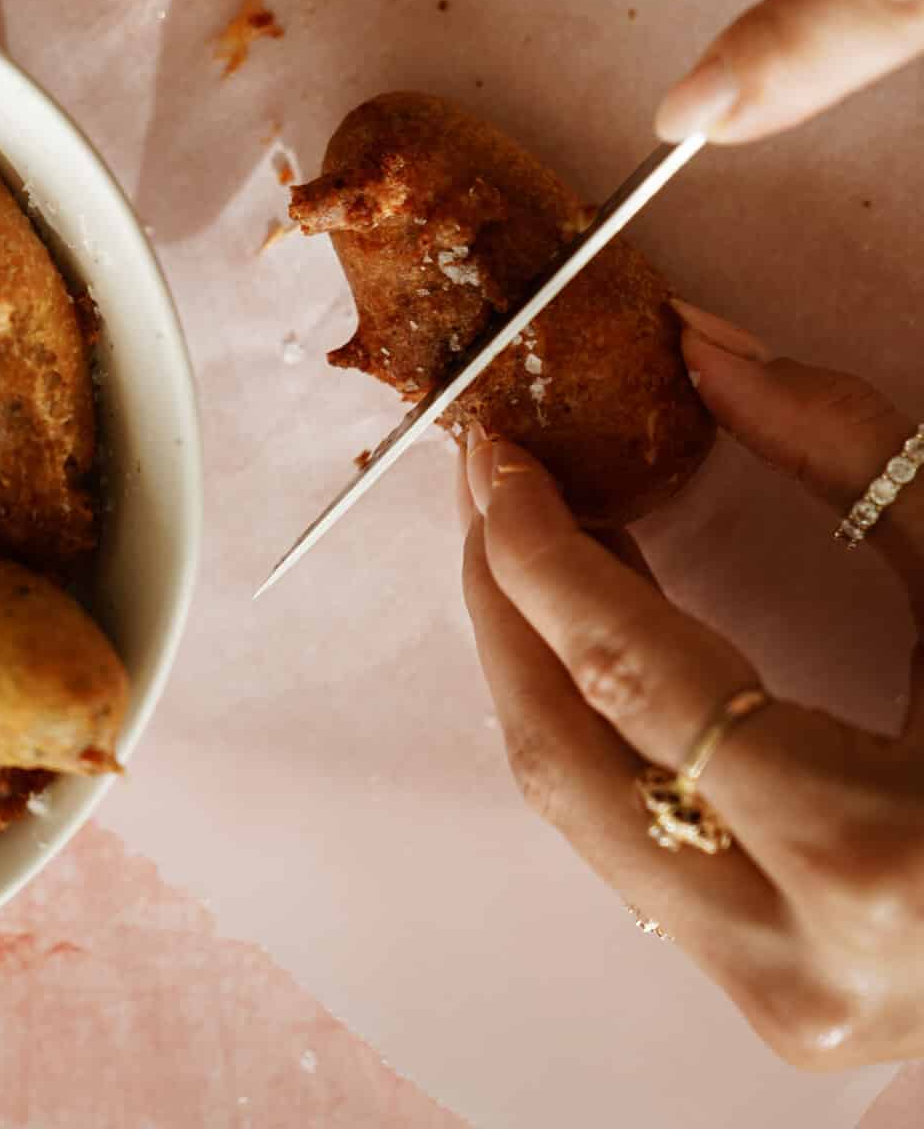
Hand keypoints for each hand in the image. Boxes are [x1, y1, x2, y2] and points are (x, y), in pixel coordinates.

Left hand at [459, 302, 923, 1068]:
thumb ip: (850, 449)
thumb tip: (699, 352)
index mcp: (864, 856)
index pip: (631, 677)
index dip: (540, 550)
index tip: (497, 454)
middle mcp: (798, 965)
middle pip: (564, 760)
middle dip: (503, 607)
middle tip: (494, 487)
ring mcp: (782, 1006)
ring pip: (584, 819)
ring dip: (536, 668)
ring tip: (535, 543)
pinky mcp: (777, 1006)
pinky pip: (639, 849)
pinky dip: (599, 731)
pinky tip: (604, 634)